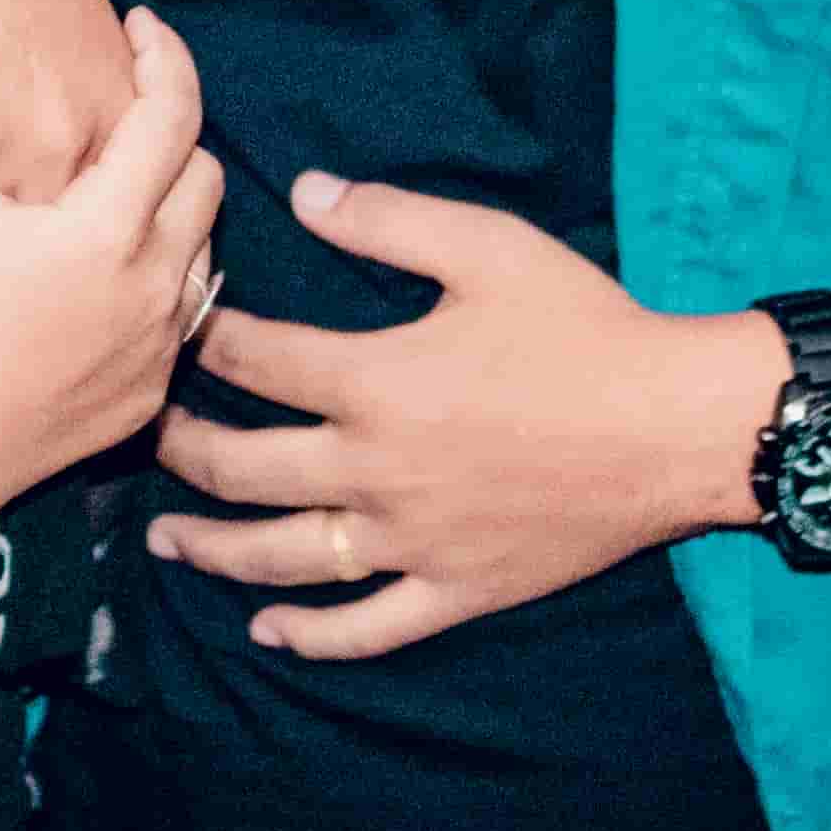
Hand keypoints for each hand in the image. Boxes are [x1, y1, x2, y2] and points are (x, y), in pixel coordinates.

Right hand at [0, 4, 218, 560]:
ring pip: (204, 247)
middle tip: (126, 109)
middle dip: (175, 132)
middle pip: (205, 176)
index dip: (166, 57)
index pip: (173, 116)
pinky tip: (110, 267)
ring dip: (175, 207)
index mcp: (105, 231)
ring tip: (118, 186)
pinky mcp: (150, 393)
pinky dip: (163, 276)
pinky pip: (185, 314)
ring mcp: (157, 345)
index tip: (143, 28)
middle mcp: (151, 286)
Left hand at [145, 177, 777, 658]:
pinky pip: (368, 628)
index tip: (184, 323)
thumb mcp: (489, 247)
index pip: (257, 362)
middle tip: (154, 431)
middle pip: (246, 469)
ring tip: (167, 537)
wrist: (677, 426)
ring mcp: (414, 541)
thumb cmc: (586, 327)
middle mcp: (378, 471)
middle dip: (185, 448)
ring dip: (215, 549)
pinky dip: (312, 636)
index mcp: (378, 383)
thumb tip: (301, 193)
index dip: (209, 338)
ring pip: (287, 558)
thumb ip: (388, 219)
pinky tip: (268, 630)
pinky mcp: (457, 589)